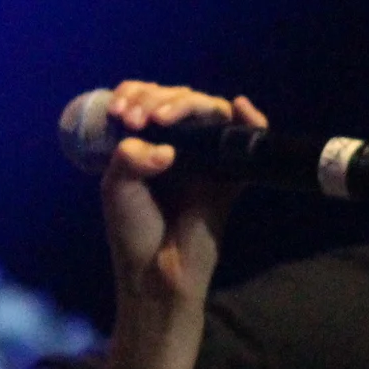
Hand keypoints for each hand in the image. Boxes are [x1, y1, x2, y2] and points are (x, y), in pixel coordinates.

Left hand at [96, 81, 266, 309]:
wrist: (156, 274)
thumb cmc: (133, 230)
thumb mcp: (116, 187)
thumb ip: (130, 156)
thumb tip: (167, 149)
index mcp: (147, 142)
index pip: (147, 99)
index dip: (135, 94)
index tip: (120, 112)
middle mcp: (178, 143)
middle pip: (178, 99)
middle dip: (156, 99)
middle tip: (139, 120)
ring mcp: (207, 157)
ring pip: (209, 111)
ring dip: (189, 103)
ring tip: (165, 118)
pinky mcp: (232, 175)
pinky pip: (249, 140)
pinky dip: (251, 119)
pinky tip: (240, 107)